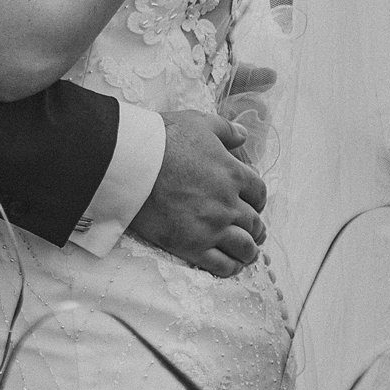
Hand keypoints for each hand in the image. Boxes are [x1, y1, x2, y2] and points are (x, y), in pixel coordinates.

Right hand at [125, 110, 267, 278]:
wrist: (130, 163)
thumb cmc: (163, 139)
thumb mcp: (199, 122)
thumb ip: (226, 130)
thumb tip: (243, 135)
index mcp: (233, 174)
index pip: (260, 193)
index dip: (258, 200)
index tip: (252, 204)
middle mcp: (228, 204)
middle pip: (254, 222)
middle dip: (255, 227)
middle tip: (252, 230)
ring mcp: (211, 227)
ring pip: (244, 247)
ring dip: (248, 251)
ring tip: (246, 252)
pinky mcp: (191, 246)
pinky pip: (221, 265)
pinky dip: (231, 267)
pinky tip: (231, 265)